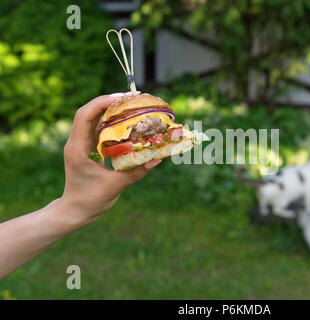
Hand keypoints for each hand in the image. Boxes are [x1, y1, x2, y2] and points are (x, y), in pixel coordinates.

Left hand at [60, 93, 160, 227]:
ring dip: (112, 111)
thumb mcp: (114, 187)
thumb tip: (158, 159)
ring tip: (133, 106)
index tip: (123, 98)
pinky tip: (128, 123)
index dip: (102, 102)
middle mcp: (77, 142)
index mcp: (77, 148)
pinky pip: (100, 129)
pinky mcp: (88, 148)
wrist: (75, 211)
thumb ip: (136, 172)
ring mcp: (81, 144)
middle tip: (133, 98)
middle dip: (110, 102)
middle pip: (90, 112)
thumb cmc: (90, 201)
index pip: (85, 116)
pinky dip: (113, 123)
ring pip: (95, 119)